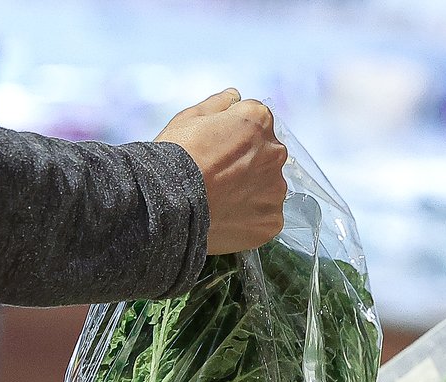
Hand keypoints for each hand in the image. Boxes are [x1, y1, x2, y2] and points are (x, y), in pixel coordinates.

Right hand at [156, 89, 289, 253]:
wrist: (169, 202)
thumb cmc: (177, 156)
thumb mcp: (191, 117)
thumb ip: (219, 104)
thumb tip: (234, 96)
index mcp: (259, 121)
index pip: (257, 122)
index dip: (235, 134)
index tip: (218, 146)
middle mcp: (275, 153)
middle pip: (267, 155)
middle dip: (249, 162)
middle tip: (219, 175)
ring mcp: (275, 190)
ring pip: (268, 188)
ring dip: (252, 191)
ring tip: (222, 199)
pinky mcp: (272, 221)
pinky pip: (267, 217)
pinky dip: (252, 218)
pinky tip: (229, 216)